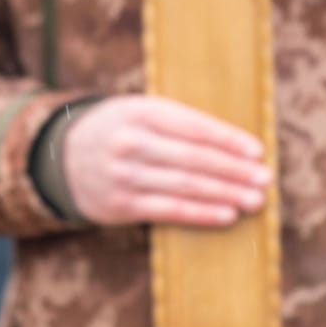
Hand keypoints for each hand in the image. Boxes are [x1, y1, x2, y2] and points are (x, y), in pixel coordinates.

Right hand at [63, 96, 270, 227]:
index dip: (229, 140)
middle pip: (195, 159)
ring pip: (186, 186)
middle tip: (264, 179)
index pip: (194, 127)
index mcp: (141, 111)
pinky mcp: (121, 205)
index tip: (258, 151)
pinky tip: (227, 215)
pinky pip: (170, 211)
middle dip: (235, 171)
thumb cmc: (118, 130)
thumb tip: (235, 143)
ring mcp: (125, 176)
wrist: (60, 157)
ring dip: (226, 194)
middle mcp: (131, 142)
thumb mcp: (139, 111)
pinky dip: (202, 214)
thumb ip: (178, 121)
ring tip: (254, 200)